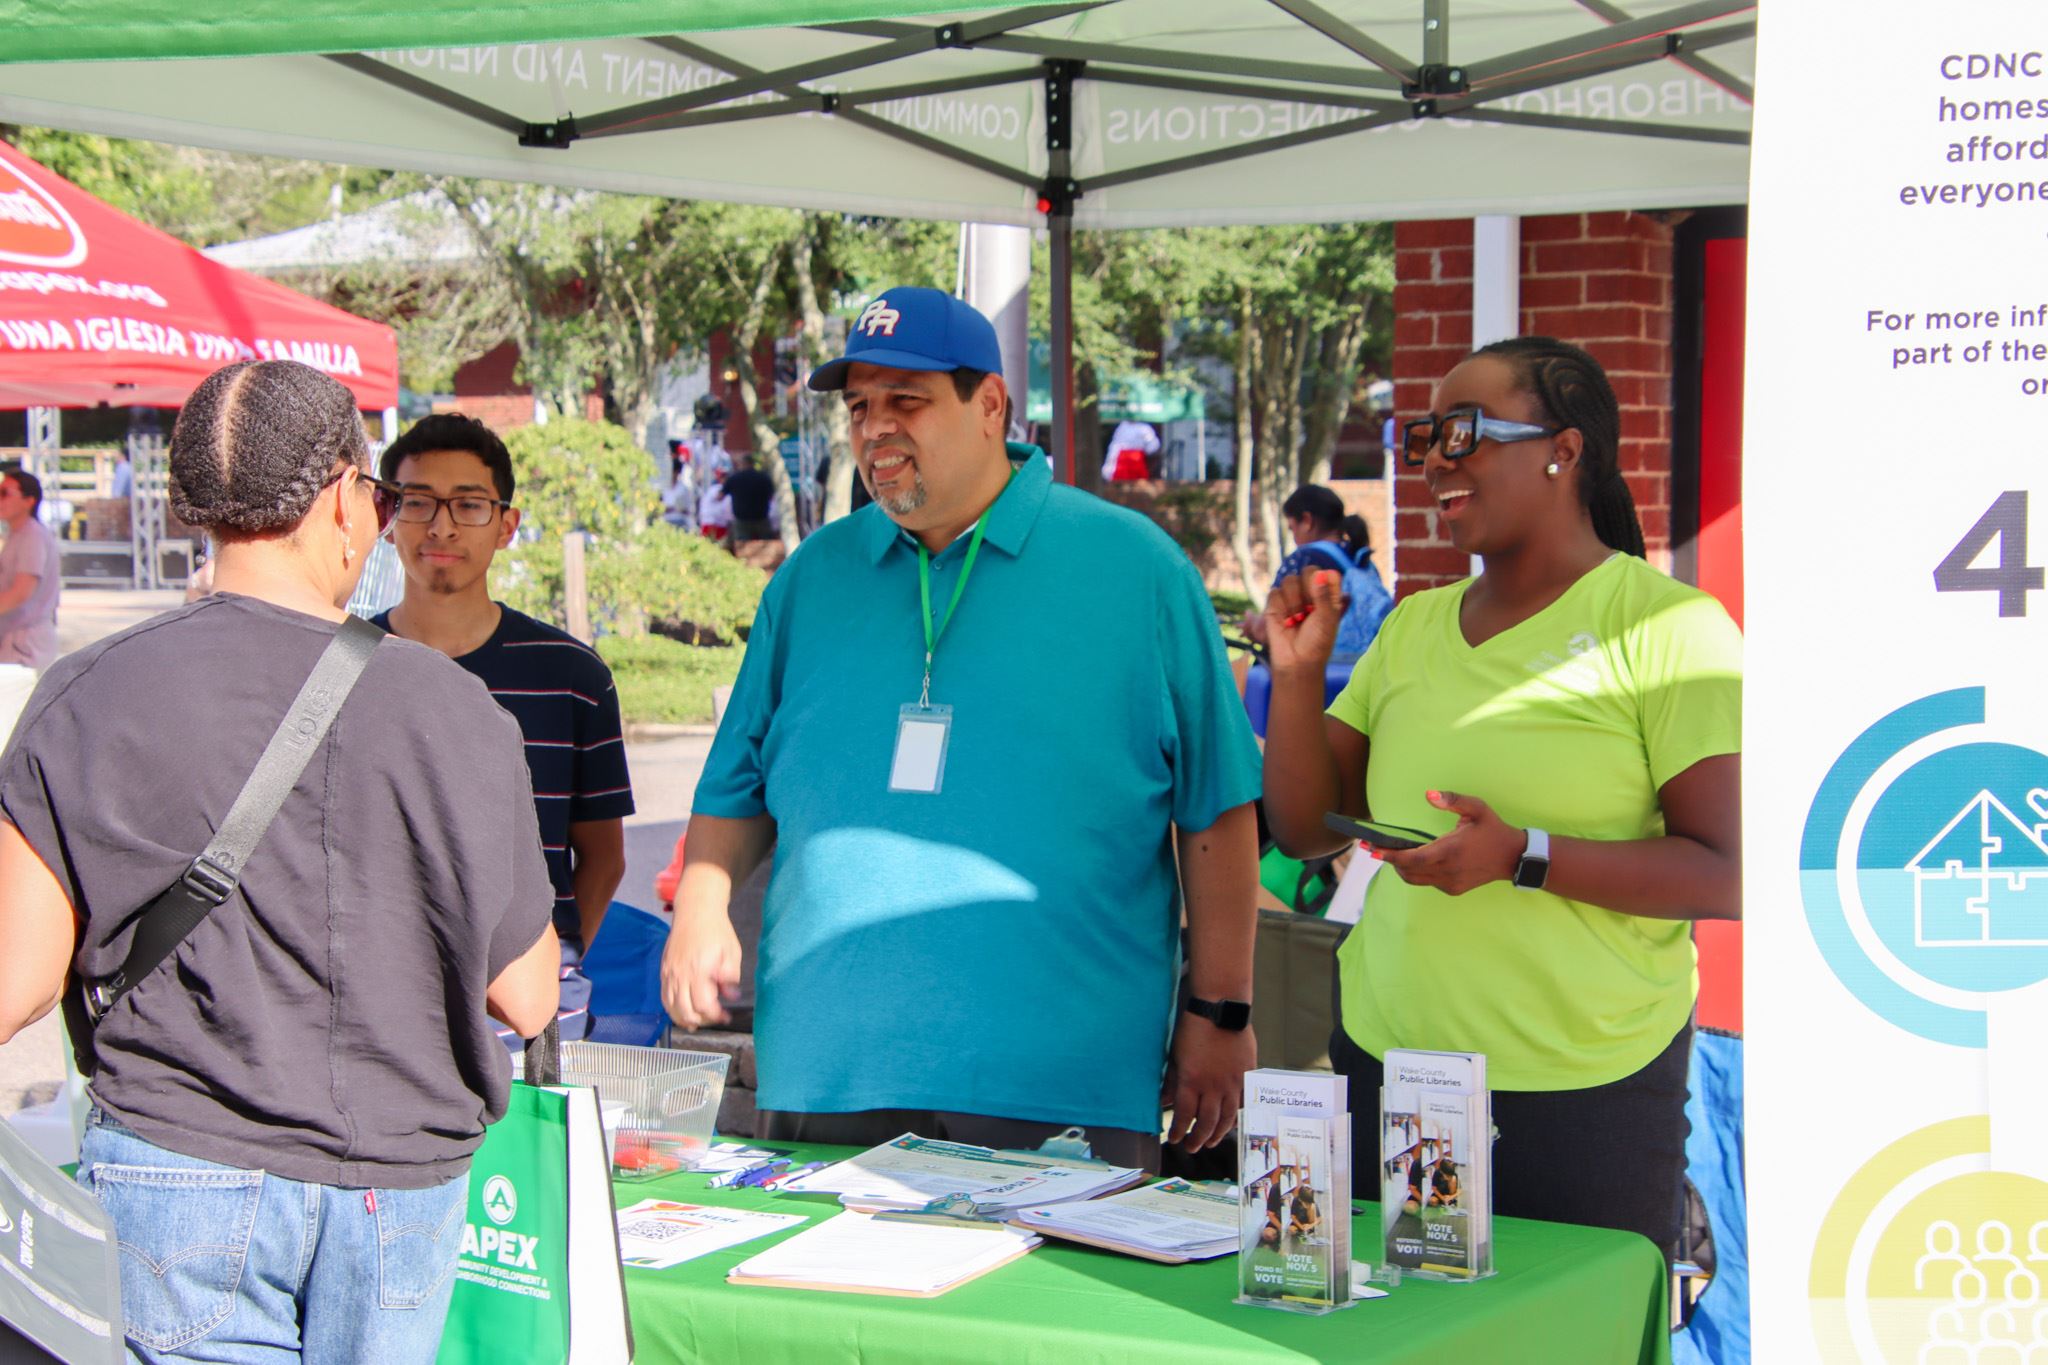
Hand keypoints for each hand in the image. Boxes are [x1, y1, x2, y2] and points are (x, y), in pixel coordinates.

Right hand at [659, 903, 741, 1029]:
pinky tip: (682, 1012)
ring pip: (671, 1007)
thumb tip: (731, 997)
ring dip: (685, 1018)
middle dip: (702, 1020)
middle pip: (685, 1011)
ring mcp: (669, 973)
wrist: (696, 910)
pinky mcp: (664, 970)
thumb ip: (730, 977)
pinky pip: (664, 997)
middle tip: (714, 1017)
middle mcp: (680, 974)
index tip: (725, 1016)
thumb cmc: (716, 930)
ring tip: (698, 1021)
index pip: (703, 1006)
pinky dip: (672, 1009)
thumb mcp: (732, 952)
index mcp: (699, 971)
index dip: (715, 1016)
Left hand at [1162, 1013, 1255, 1151]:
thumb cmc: (1194, 1028)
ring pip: (1227, 1117)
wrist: (1221, 1010)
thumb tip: (1164, 1102)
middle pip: (1206, 1123)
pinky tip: (1231, 1122)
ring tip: (1210, 1141)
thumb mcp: (1176, 1056)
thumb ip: (1172, 1082)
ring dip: (1218, 1133)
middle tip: (1192, 1147)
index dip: (1179, 1131)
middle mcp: (1213, 1087)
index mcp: (1192, 1081)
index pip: (1185, 1116)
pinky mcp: (1246, 1076)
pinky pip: (1242, 1103)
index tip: (1174, 1139)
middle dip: (1197, 1138)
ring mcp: (1232, 1083)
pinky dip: (1236, 1115)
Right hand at [1262, 570, 1346, 674]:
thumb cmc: (1317, 642)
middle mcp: (1310, 592)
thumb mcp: (1327, 619)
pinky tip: (1285, 621)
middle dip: (1309, 589)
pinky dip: (1281, 608)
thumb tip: (1320, 574)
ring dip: (1294, 602)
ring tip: (1297, 619)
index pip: (1329, 573)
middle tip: (1310, 610)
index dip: (1326, 581)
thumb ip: (1324, 595)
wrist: (1297, 660)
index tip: (1324, 599)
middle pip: (1308, 571)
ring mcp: (1292, 596)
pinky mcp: (1274, 604)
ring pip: (1290, 580)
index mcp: (1328, 594)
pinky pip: (1275, 592)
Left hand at [1373, 790, 1524, 895]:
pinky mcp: (1453, 889)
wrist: (1513, 857)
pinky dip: (1417, 872)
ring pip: (1414, 879)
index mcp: (1451, 851)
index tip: (1373, 849)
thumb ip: (1453, 800)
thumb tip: (1428, 794)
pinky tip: (1416, 859)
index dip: (1390, 856)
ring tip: (1391, 853)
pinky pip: (1427, 881)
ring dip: (1401, 867)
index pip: (1412, 858)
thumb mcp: (1477, 808)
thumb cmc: (1493, 830)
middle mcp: (1448, 870)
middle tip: (1374, 848)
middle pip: (1407, 871)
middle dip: (1389, 860)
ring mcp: (1450, 883)